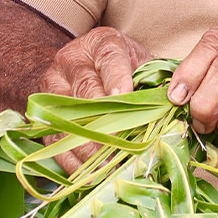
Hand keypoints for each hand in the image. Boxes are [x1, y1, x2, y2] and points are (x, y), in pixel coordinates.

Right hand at [39, 26, 151, 172]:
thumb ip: (152, 79)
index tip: (125, 96)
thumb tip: (172, 105)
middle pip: (86, 90)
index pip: (109, 57)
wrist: (81, 63)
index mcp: (101, 44)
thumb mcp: (138, 60)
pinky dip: (72, 159)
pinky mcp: (44, 112)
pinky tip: (90, 173)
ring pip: (67, 116)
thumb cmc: (120, 65)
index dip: (117, 77)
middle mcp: (73, 61)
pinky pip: (54, 138)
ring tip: (108, 165)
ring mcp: (53, 86)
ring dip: (88, 145)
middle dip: (104, 120)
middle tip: (122, 145)